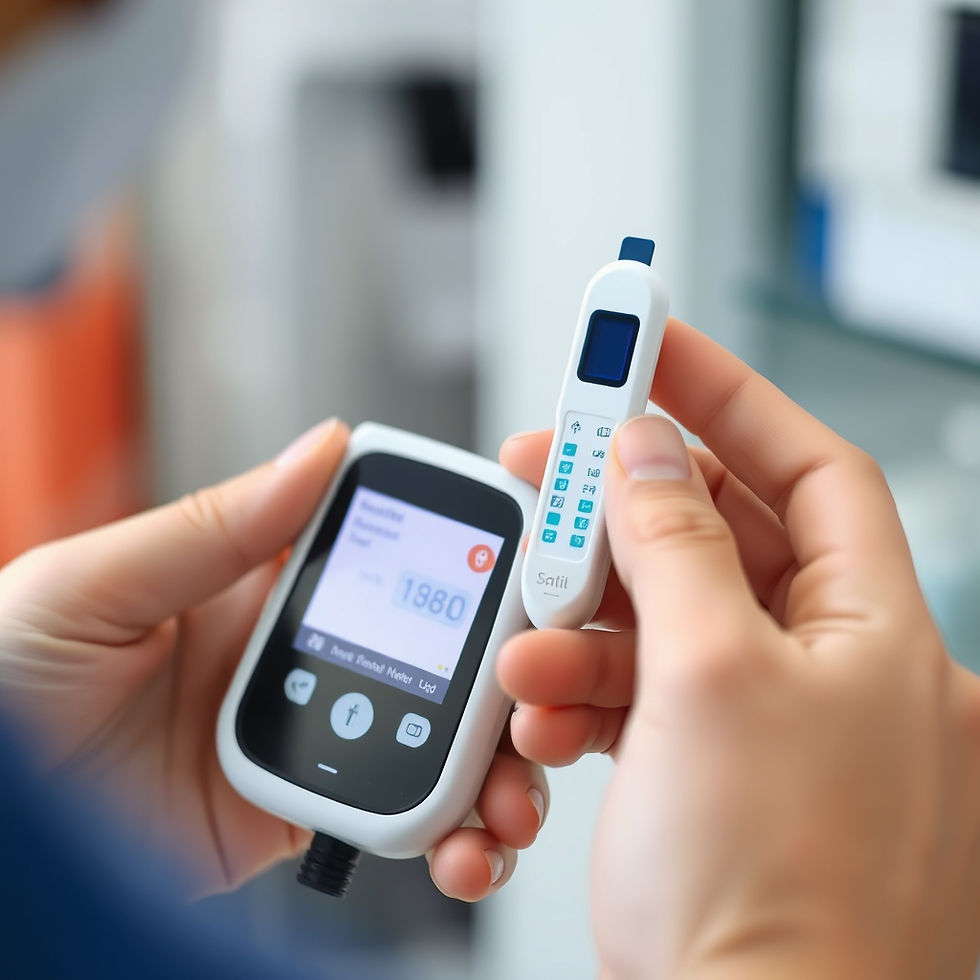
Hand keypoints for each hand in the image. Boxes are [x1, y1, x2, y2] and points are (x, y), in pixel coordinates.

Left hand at [0, 419, 546, 900]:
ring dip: (490, 761)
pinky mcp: (300, 813)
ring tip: (511, 791)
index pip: (382, 551)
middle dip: (502, 668)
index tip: (526, 559)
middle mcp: (295, 650)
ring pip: (430, 734)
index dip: (461, 552)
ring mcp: (307, 732)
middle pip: (430, 648)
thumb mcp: (93, 587)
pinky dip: (444, 833)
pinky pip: (393, 814)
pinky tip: (460, 842)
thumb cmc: (1, 686)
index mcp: (254, 579)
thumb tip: (317, 450)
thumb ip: (211, 527)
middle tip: (544, 688)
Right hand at [497, 319, 979, 978]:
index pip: (806, 466)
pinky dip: (585, 684)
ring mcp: (768, 721)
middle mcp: (833, 671)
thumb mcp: (709, 679)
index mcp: (878, 636)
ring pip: (664, 613)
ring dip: (585, 614)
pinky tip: (545, 708)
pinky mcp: (710, 767)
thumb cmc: (774, 906)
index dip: (728, 396)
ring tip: (532, 637)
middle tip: (547, 468)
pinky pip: (642, 688)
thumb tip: (647, 450)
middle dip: (623, 505)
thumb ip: (673, 542)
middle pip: (718, 532)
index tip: (649, 348)